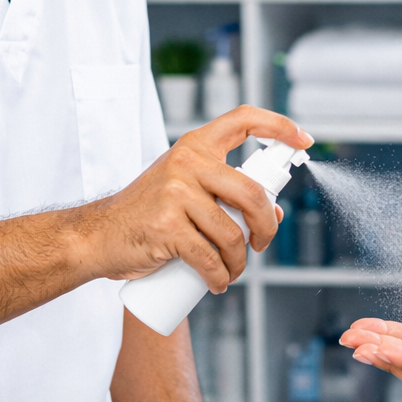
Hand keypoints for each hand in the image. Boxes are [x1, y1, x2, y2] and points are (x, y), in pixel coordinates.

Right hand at [76, 106, 310, 291]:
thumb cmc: (146, 214)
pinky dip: (219, 277)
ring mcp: (175, 193)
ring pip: (232, 233)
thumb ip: (224, 193)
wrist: (98, 236)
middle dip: (266, 227)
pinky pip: (209, 257)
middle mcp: (186, 162)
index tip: (303, 138)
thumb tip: (275, 212)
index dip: (279, 125)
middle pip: (252, 193)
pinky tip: (216, 282)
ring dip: (239, 262)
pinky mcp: (166, 226)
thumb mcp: (184, 189)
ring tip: (230, 271)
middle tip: (260, 244)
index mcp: (195, 146)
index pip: (244, 119)